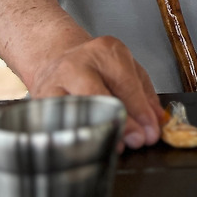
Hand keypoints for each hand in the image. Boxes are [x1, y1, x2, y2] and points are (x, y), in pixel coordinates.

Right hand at [29, 36, 163, 150]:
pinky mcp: (39, 100)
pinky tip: (87, 145)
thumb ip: (145, 94)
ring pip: (75, 109)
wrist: (55, 58)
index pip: (125, 82)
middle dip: (121, 121)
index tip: (151, 130)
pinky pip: (56, 122)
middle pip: (99, 95)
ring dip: (97, 131)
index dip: (140, 110)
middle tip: (136, 140)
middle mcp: (77, 63)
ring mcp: (54, 81)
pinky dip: (74, 135)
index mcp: (105, 51)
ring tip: (114, 145)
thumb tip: (157, 121)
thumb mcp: (126, 69)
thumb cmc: (95, 66)